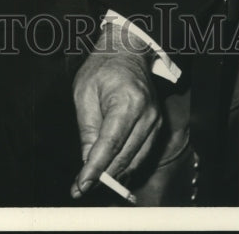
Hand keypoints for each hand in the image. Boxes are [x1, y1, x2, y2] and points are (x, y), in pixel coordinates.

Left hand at [70, 20, 161, 199]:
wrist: (127, 51)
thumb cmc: (102, 67)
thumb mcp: (84, 92)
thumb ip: (86, 128)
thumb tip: (87, 162)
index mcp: (127, 101)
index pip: (110, 144)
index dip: (95, 169)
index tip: (81, 185)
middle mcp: (147, 114)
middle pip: (124, 157)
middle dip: (102, 176)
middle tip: (81, 187)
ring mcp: (155, 121)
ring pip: (135, 161)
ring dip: (113, 175)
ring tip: (92, 181)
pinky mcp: (157, 127)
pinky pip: (141, 154)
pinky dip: (126, 166)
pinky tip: (109, 171)